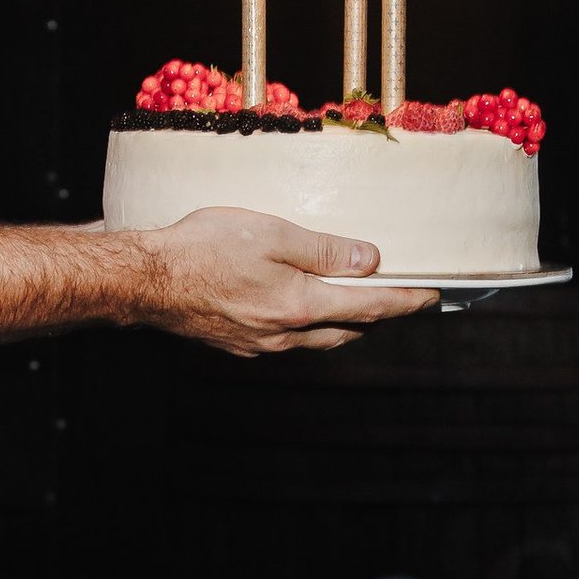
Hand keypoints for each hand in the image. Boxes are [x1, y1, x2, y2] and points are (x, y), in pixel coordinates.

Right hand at [131, 207, 439, 354]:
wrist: (146, 282)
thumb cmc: (204, 248)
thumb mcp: (272, 233)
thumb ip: (325, 249)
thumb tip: (371, 260)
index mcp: (300, 305)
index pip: (370, 307)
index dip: (406, 301)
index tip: (433, 297)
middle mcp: (286, 334)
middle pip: (349, 330)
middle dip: (379, 316)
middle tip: (401, 297)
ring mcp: (261, 345)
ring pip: (319, 340)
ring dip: (345, 324)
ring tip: (359, 303)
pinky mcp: (239, 345)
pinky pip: (290, 341)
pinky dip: (310, 327)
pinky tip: (303, 309)